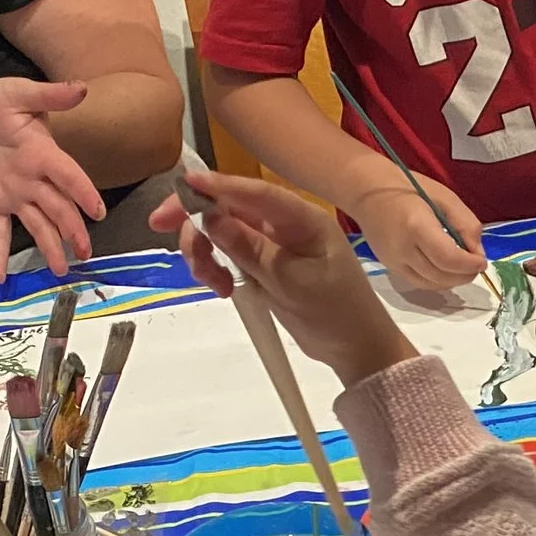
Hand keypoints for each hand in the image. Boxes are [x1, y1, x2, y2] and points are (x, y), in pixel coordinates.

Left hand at [0, 78, 107, 282]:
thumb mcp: (17, 92)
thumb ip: (47, 95)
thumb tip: (81, 89)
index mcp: (43, 154)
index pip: (68, 175)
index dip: (83, 192)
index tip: (97, 212)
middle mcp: (35, 180)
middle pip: (58, 208)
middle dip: (72, 230)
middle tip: (84, 252)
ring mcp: (17, 195)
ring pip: (38, 225)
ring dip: (50, 247)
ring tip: (59, 270)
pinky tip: (0, 276)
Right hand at [148, 169, 415, 386]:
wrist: (356, 349)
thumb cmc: (336, 314)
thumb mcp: (292, 283)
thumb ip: (251, 250)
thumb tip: (212, 218)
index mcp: (302, 219)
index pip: (254, 193)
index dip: (217, 186)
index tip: (184, 186)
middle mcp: (285, 224)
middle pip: (228, 208)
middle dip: (198, 224)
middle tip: (179, 250)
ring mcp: (273, 244)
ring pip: (222, 231)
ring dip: (206, 252)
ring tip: (213, 284)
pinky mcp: (265, 265)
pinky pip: (229, 254)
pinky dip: (217, 267)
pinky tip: (222, 288)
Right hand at [349, 171, 486, 294]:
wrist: (366, 191)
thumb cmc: (408, 187)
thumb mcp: (444, 197)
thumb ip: (466, 224)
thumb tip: (477, 252)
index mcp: (416, 226)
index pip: (448, 258)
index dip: (469, 265)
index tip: (482, 261)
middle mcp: (403, 249)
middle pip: (441, 276)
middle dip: (465, 275)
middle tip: (476, 265)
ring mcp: (394, 261)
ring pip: (431, 284)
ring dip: (453, 281)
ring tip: (463, 268)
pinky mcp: (390, 267)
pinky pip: (419, 282)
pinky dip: (438, 280)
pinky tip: (446, 269)